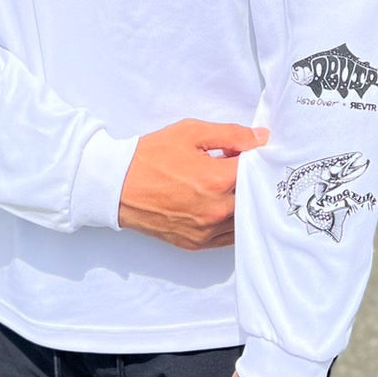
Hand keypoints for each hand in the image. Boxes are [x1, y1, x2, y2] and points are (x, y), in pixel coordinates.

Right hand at [119, 119, 267, 250]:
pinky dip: (232, 222)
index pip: (257, 170)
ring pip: (244, 220)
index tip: (245, 154)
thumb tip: (261, 138)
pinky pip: (229, 238)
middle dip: (251, 181)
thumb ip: (231, 134)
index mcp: (218, 179)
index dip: (254, 159)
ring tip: (226, 187)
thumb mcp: (191, 132)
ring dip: (244, 204)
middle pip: (254, 197)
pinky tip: (222, 206)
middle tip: (237, 170)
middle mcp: (217, 210)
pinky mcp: (196, 243)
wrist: (116, 186)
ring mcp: (207, 230)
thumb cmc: (151, 156)